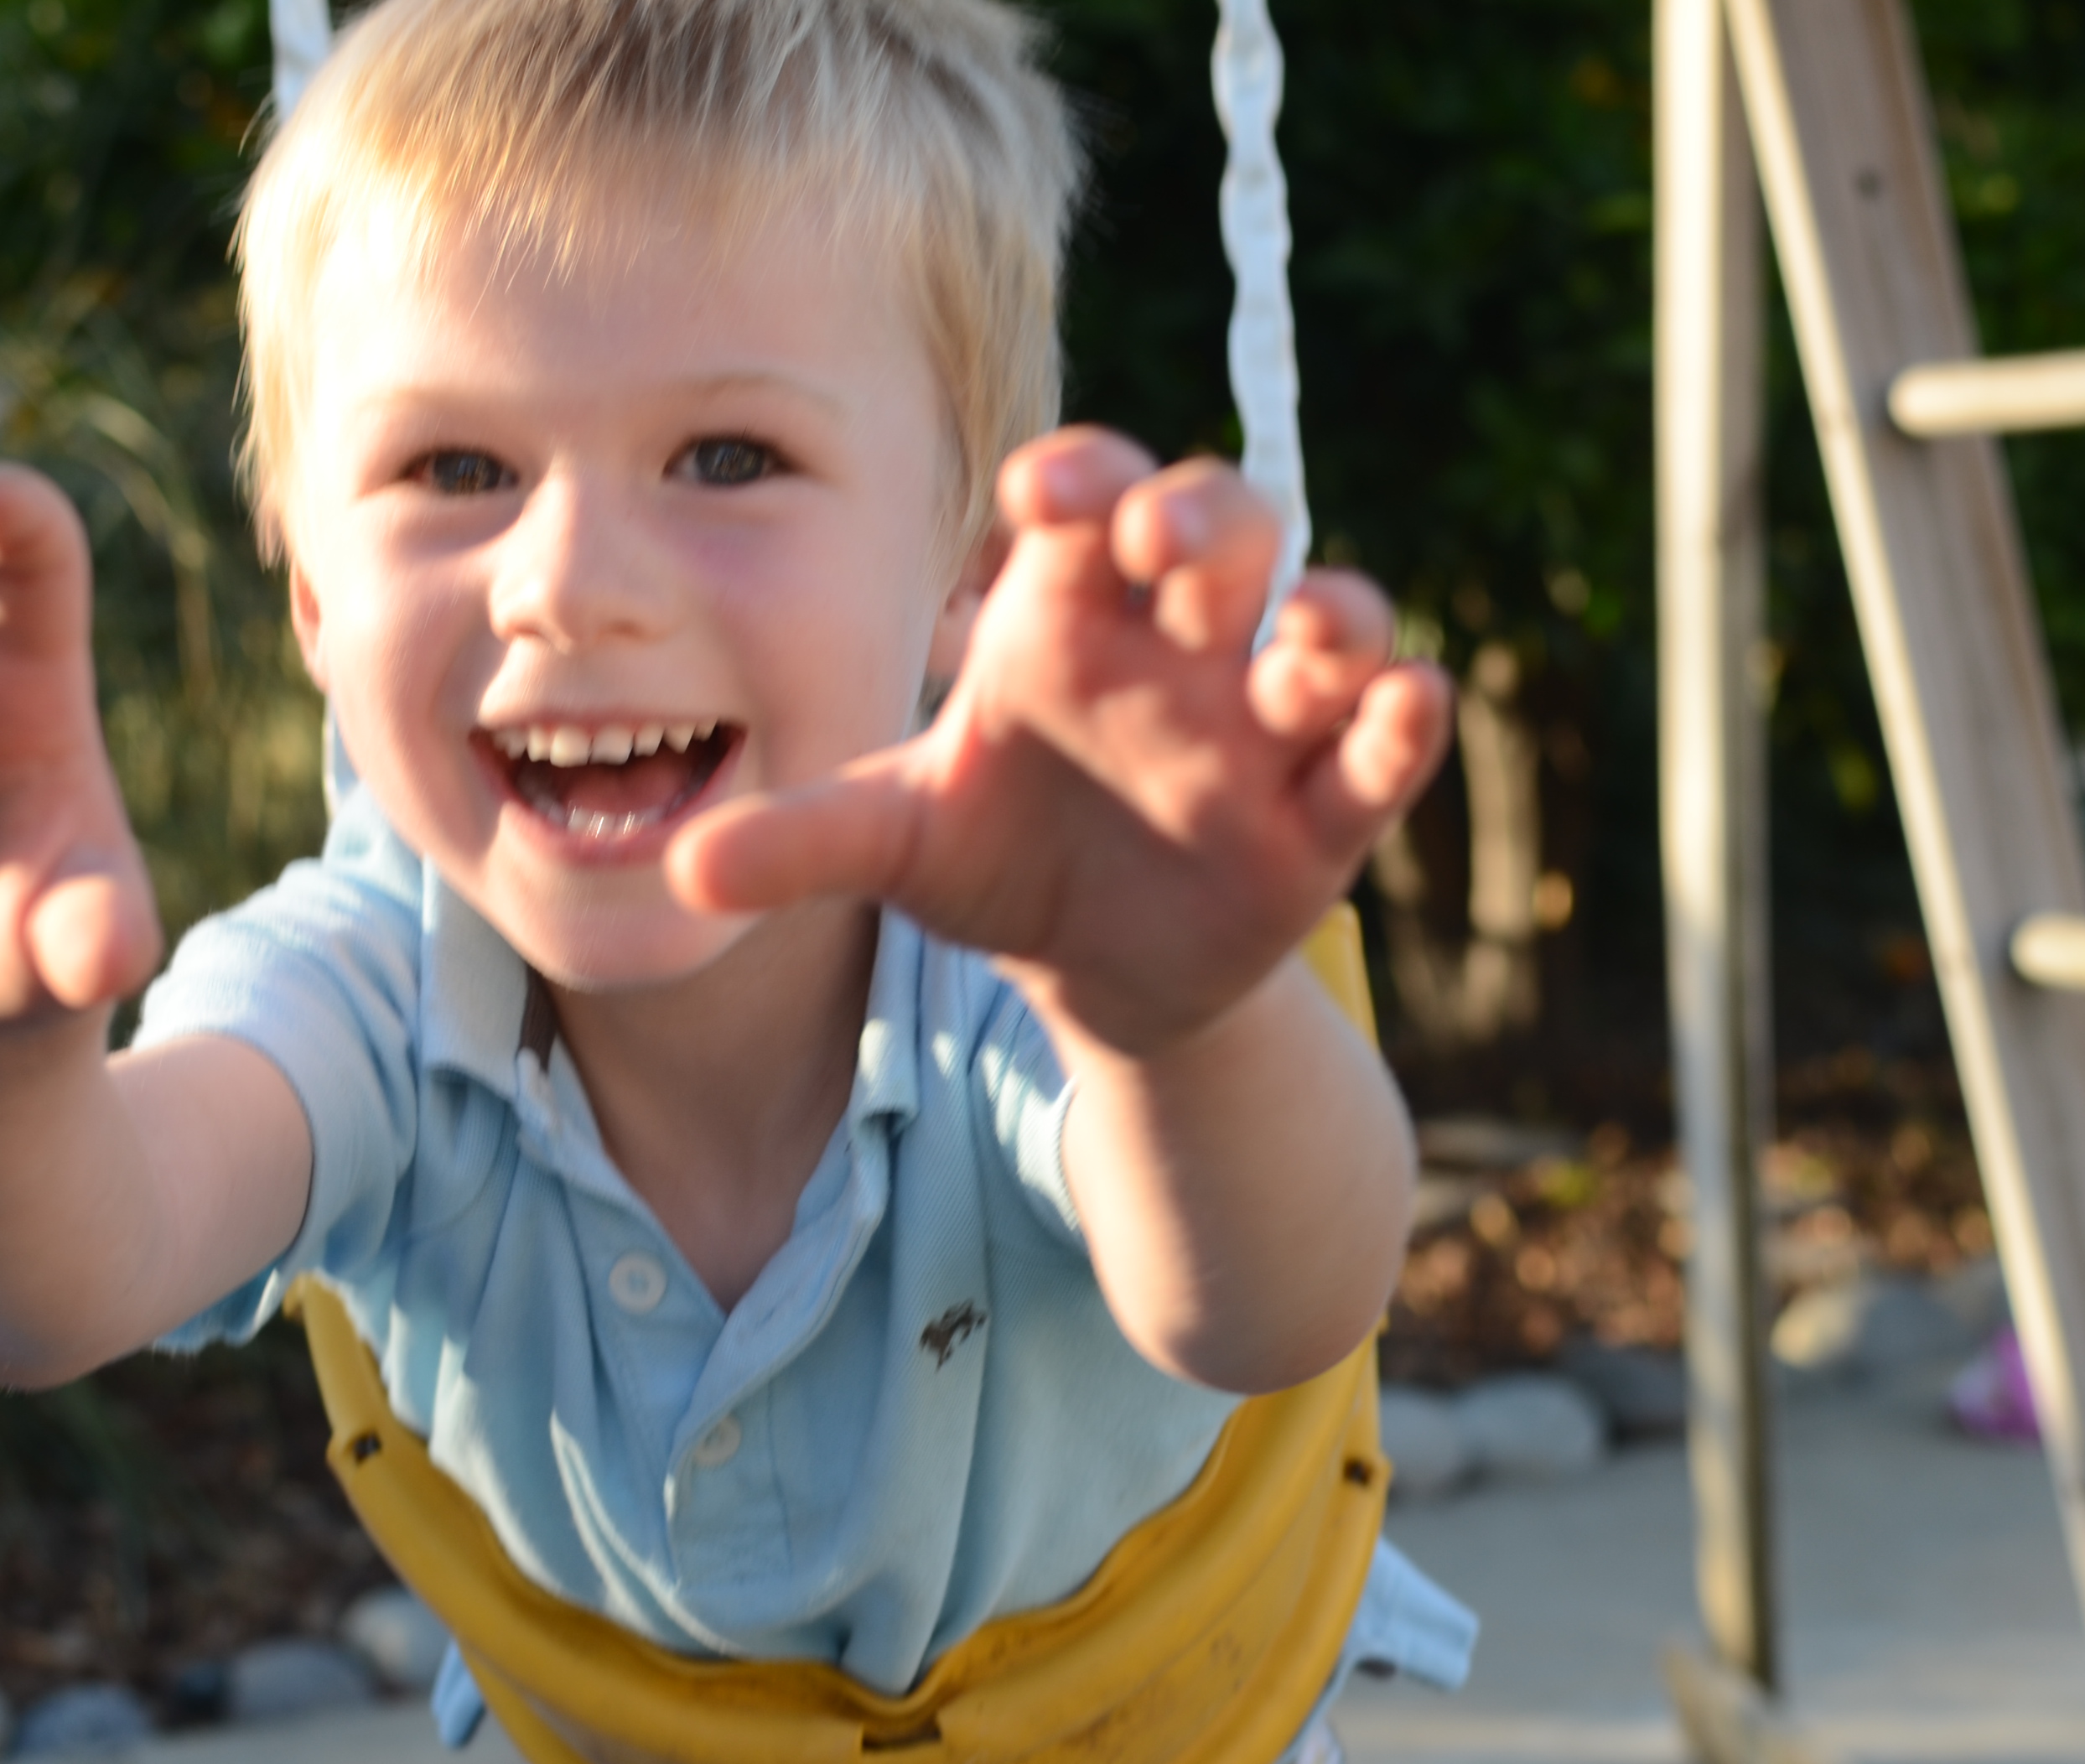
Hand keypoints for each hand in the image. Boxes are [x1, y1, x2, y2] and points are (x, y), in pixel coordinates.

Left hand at [668, 428, 1450, 1055]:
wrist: (1085, 966)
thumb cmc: (995, 855)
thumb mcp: (895, 843)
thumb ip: (799, 840)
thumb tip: (680, 869)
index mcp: (1071, 613)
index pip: (1090, 501)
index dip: (1085, 475)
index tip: (1047, 491)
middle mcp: (1178, 644)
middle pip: (1227, 526)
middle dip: (1212, 523)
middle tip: (1169, 555)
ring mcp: (1260, 723)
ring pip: (1329, 619)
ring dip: (1324, 619)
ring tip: (1286, 655)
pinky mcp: (1324, 812)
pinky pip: (1387, 743)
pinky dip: (1404, 717)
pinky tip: (1401, 708)